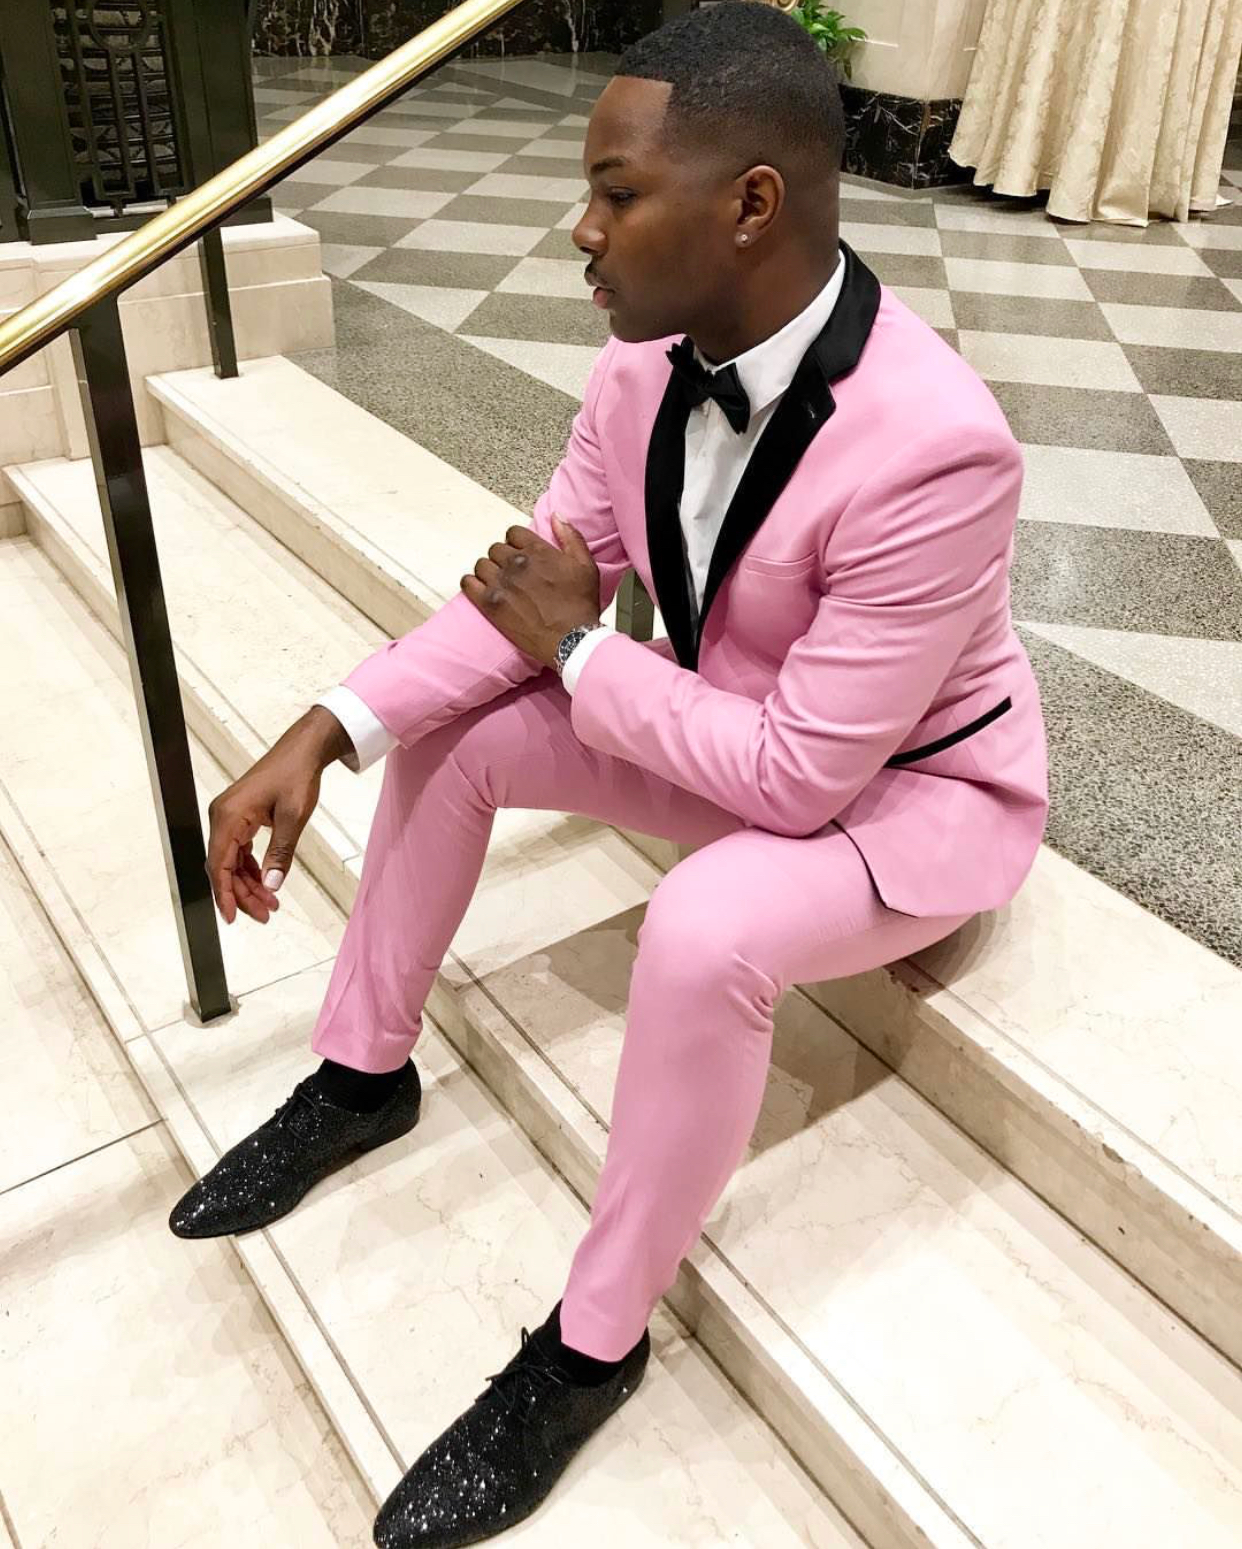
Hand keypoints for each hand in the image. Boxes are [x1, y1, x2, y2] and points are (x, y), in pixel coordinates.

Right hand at [206, 708, 348, 924]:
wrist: (303, 751)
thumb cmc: (296, 776)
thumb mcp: (292, 818)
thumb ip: (280, 853)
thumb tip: (271, 884)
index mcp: (229, 816)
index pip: (218, 865)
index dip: (224, 894)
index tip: (233, 917)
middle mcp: (223, 816)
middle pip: (224, 867)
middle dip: (243, 893)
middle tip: (266, 914)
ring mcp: (230, 817)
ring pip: (232, 862)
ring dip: (249, 884)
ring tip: (270, 904)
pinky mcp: (240, 818)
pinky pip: (239, 851)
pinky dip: (251, 869)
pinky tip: (266, 882)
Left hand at [460, 517, 599, 667]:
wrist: (570, 640)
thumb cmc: (579, 606)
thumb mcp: (586, 565)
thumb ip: (570, 537)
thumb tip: (557, 517)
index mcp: (537, 550)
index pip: (513, 533)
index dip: (516, 543)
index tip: (520, 554)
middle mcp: (516, 563)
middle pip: (496, 549)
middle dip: (503, 558)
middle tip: (512, 573)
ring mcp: (500, 583)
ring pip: (481, 564)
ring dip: (488, 571)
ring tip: (498, 583)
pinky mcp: (489, 604)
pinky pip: (468, 584)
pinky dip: (471, 584)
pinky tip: (480, 590)